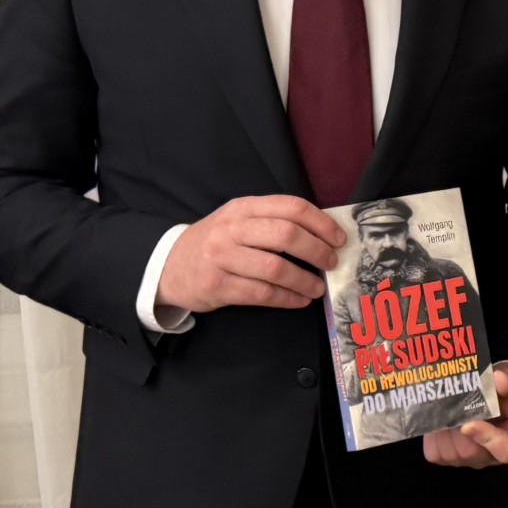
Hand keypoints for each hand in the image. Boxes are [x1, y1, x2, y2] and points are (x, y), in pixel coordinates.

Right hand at [157, 195, 342, 312]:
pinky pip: (262, 293)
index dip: (321, 223)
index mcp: (244, 207)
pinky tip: (299, 300)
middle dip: (317, 251)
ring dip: (304, 280)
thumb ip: (273, 220)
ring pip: (276, 268)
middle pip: (286, 235)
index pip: (291, 207)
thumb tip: (324, 233)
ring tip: (318, 287)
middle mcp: (232, 229)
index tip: (338, 239)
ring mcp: (222, 258)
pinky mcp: (217, 286)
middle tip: (331, 262)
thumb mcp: (239, 220)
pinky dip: (287, 298)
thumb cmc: (216, 242)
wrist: (168, 265)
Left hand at [424, 364, 507, 468]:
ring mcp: (470, 459)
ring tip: (443, 408)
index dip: (486, 438)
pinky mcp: (450, 457)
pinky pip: (436, 453)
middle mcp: (492, 455)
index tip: (469, 423)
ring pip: (450, 454)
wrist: (499, 395)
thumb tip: (497, 379)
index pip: (504, 449)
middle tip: (450, 405)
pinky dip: (432, 436)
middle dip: (456, 428)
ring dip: (443, 431)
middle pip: (470, 452)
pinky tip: (437, 418)